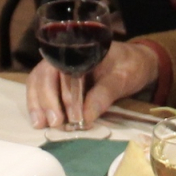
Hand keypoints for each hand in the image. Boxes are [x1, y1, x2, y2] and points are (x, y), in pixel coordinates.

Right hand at [27, 41, 158, 129]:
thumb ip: (104, 94)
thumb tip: (85, 117)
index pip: (61, 68)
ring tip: (40, 124)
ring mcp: (60, 69)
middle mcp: (64, 57)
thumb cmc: (131, 66)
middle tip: (54, 123)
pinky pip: (44, 91)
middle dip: (45, 100)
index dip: (61, 92)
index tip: (69, 115)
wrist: (138, 64)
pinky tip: (40, 121)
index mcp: (79, 50)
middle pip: (43, 75)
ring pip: (38, 83)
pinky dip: (40, 106)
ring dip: (37, 104)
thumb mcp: (122, 78)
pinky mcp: (61, 82)